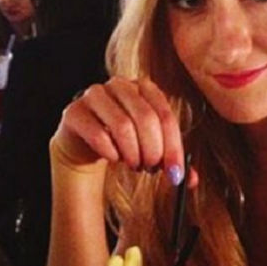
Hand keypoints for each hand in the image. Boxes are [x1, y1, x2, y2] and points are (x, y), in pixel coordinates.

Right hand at [51, 76, 191, 185]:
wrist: (84, 143)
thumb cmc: (124, 142)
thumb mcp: (152, 148)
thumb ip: (172, 161)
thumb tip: (192, 179)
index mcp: (144, 87)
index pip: (165, 116)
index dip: (173, 147)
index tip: (175, 173)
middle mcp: (120, 85)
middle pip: (146, 118)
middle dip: (152, 150)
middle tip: (151, 169)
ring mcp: (95, 95)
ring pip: (122, 126)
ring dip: (132, 153)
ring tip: (133, 164)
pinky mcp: (74, 112)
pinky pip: (98, 134)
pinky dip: (111, 153)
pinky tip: (114, 158)